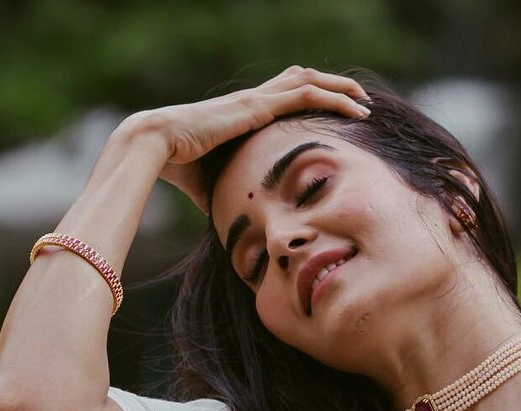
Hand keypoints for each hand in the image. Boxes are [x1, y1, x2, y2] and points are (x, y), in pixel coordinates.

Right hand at [119, 66, 370, 211]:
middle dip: (332, 87)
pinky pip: (306, 94)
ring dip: (340, 88)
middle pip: (301, 81)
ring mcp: (256, 99)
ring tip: (364, 101)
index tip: (335, 115)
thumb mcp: (214, 185)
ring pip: (309, 81)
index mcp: (244, 115)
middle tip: (358, 101)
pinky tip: (355, 107)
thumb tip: (235, 218)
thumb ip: (230, 194)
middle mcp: (253, 100)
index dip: (312, 100)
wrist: (156, 147)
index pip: (284, 97)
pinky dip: (334, 97)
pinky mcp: (258, 105)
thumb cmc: (179, 169)